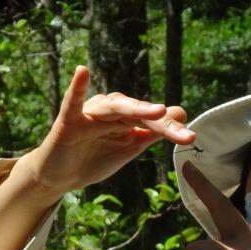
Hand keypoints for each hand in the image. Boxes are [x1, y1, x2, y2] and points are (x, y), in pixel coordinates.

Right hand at [19, 66, 194, 197]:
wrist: (61, 178)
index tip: (189, 137)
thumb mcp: (129, 148)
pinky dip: (77, 87)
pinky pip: (72, 102)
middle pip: (136, 112)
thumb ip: (152, 132)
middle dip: (157, 119)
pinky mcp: (68, 121)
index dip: (169, 129)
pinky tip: (82, 71)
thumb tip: (182, 113)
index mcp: (125, 119)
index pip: (151, 121)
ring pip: (114, 107)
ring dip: (134, 107)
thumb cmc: (93, 159)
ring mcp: (89, 114)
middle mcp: (109, 112)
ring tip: (155, 110)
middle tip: (177, 123)